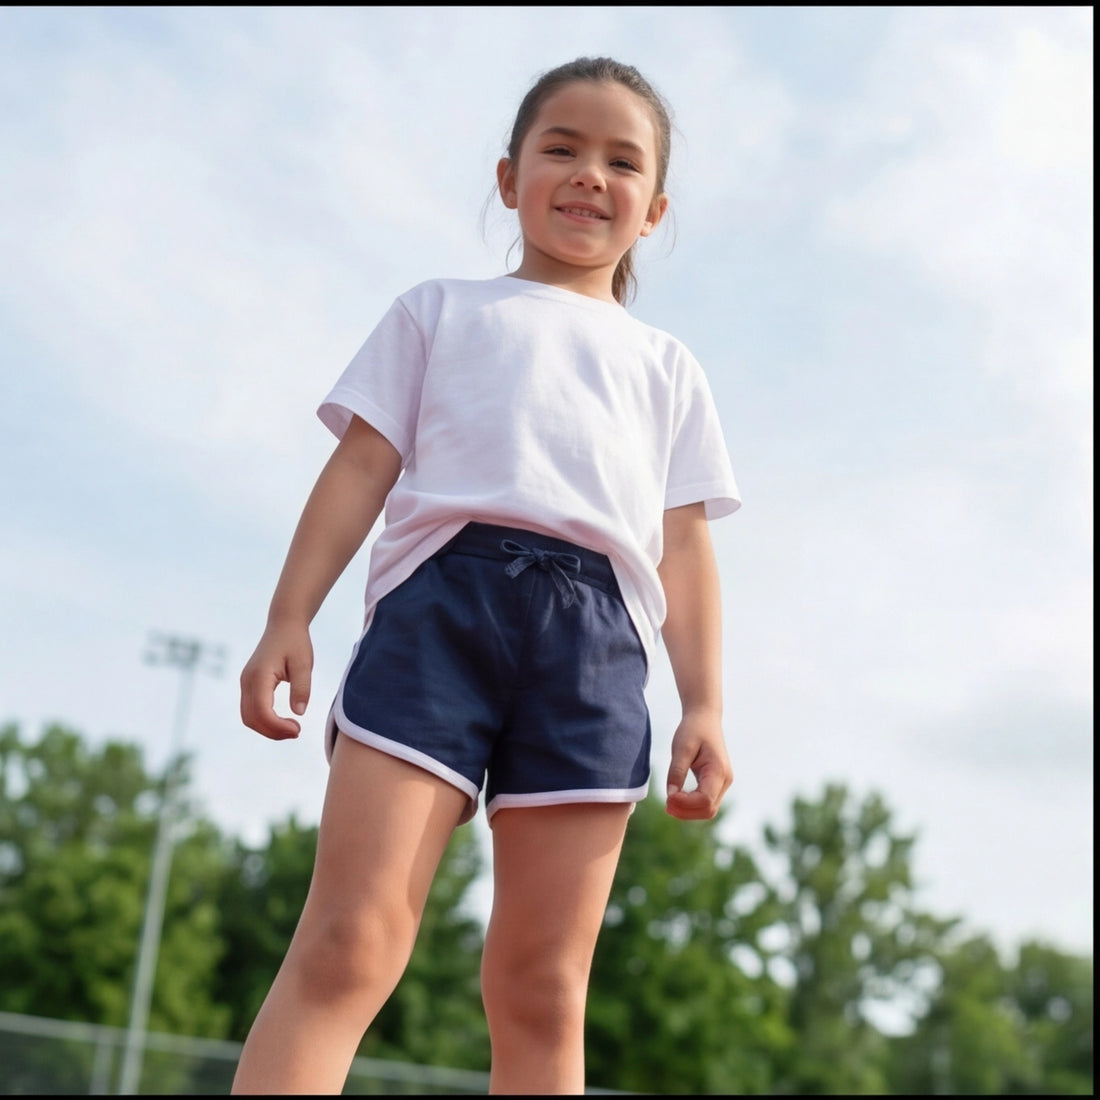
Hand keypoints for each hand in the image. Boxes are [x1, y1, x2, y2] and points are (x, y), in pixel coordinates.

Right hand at [239, 621, 313, 739]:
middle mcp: (247, 680)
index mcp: (259, 675)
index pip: (262, 710)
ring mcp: (245, 683)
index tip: (298, 730)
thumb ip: (302, 688)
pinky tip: (282, 722)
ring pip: (248, 717)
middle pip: (251, 718)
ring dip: (268, 729)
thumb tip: (299, 713)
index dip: (277, 726)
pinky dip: (264, 721)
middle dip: (273, 731)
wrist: (284, 625)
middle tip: (297, 732)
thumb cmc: (296, 642)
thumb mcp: (304, 664)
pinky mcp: (248, 685)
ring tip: (292, 729)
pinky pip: (250, 710)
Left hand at [665, 709, 732, 819]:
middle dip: (687, 812)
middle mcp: (725, 780)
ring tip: (669, 805)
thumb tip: (670, 796)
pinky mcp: (716, 783)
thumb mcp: (681, 748)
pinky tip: (676, 800)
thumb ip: (676, 772)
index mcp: (718, 770)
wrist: (704, 718)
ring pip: (708, 809)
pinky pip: (706, 802)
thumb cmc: (693, 730)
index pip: (705, 800)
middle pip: (708, 809)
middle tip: (666, 806)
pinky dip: (691, 806)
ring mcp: (723, 783)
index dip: (686, 804)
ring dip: (689, 811)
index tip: (668, 798)